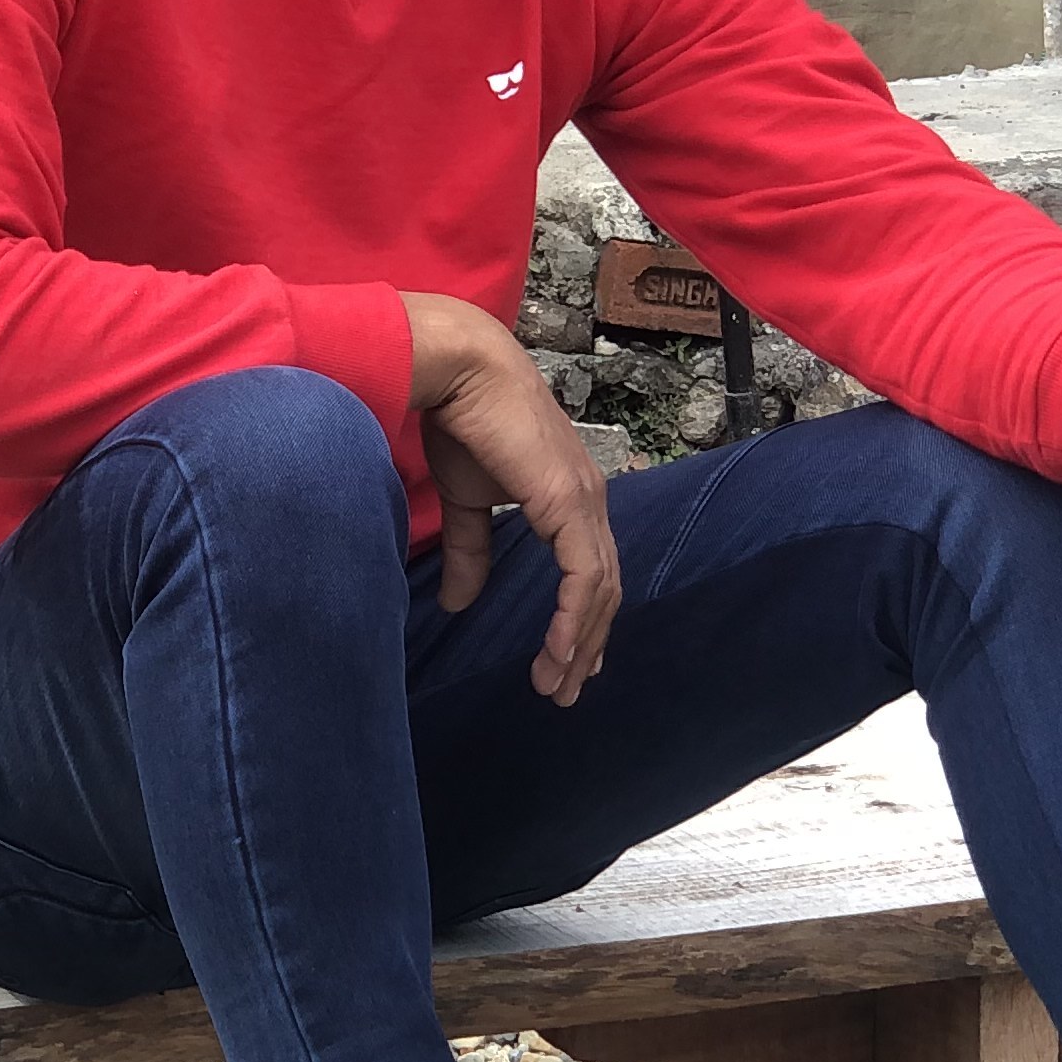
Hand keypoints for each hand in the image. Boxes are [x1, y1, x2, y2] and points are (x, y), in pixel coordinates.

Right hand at [403, 290, 618, 703]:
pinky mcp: (567, 503)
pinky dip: (572, 617)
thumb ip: (470, 550)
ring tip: (556, 684)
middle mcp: (588, 502)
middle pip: (603, 588)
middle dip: (585, 645)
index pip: (591, 571)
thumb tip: (458, 603)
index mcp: (571, 498)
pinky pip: (582, 574)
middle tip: (564, 690)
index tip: (566, 661)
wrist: (460, 370)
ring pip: (599, 589)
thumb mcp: (466, 499)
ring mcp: (583, 501)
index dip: (581, 620)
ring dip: (578, 642)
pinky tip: (557, 651)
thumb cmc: (464, 420)